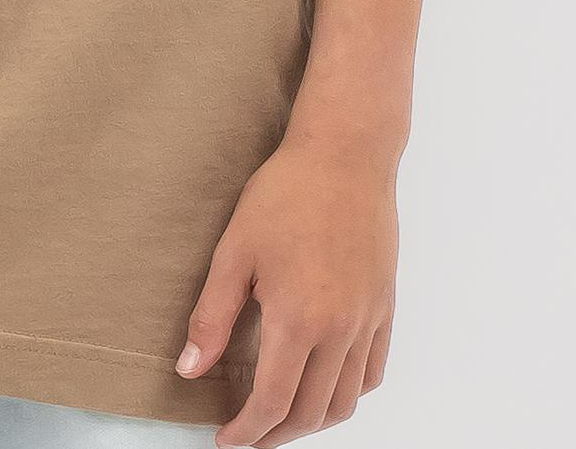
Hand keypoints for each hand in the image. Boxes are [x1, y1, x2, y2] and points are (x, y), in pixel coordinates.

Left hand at [177, 134, 397, 446]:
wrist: (345, 154)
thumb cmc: (286, 193)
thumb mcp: (235, 251)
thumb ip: (212, 318)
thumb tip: (190, 370)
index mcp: (298, 320)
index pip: (271, 403)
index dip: (247, 431)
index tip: (227, 441)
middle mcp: (339, 330)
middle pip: (310, 412)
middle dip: (276, 434)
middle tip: (249, 434)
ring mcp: (367, 320)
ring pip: (346, 400)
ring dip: (313, 420)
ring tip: (283, 417)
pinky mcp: (384, 306)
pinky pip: (372, 371)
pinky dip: (349, 392)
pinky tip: (326, 385)